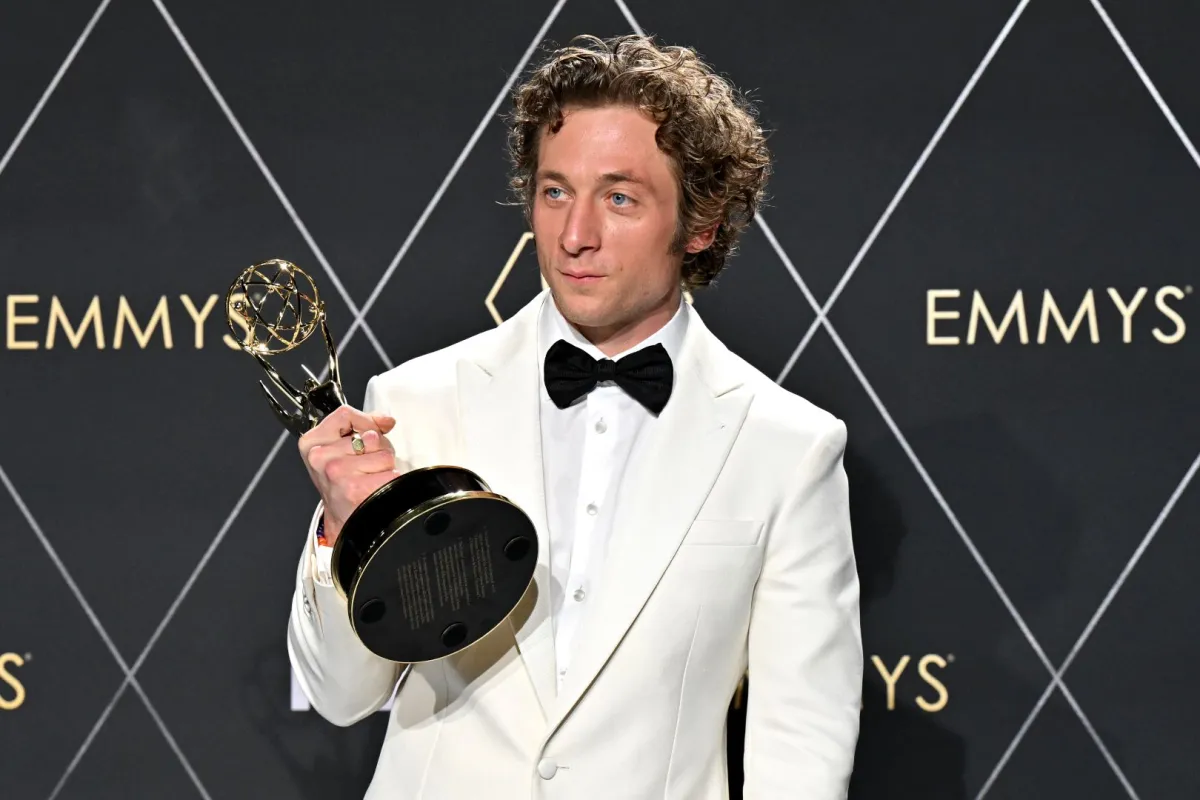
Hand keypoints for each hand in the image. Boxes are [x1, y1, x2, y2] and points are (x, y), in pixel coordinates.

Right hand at [298, 405, 398, 545]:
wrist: (342, 518)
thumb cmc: (343, 482)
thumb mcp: (342, 448)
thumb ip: (362, 426)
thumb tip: (386, 420)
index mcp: (312, 443)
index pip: (344, 414)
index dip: (367, 420)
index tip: (377, 429)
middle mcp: (321, 458)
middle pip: (370, 436)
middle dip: (378, 449)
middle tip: (366, 466)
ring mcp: (337, 473)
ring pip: (384, 455)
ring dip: (385, 467)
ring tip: (370, 477)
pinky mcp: (355, 488)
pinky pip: (390, 473)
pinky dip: (390, 481)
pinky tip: (375, 488)